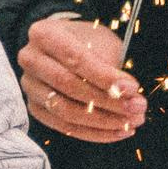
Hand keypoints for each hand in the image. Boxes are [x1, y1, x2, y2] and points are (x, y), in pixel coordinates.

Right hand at [17, 14, 144, 141]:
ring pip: (66, 112)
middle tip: (137, 107)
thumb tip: (126, 93)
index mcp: (44, 34)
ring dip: (104, 121)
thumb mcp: (101, 40)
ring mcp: (30, 87)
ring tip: (131, 122)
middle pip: (68, 86)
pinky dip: (95, 133)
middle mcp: (30, 60)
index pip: (75, 59)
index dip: (105, 77)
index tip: (132, 88)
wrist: (66, 46)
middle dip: (108, 101)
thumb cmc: (87, 41)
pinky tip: (118, 131)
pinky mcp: (36, 109)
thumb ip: (108, 62)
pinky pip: (65, 128)